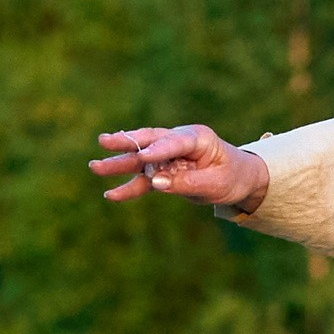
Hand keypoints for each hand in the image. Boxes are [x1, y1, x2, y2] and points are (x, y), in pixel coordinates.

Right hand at [90, 124, 268, 211]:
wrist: (239, 179)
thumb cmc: (232, 176)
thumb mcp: (216, 183)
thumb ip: (187, 182)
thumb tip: (155, 183)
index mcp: (197, 138)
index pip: (174, 142)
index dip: (158, 149)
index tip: (143, 156)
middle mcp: (178, 142)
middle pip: (148, 142)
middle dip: (126, 143)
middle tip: (103, 142)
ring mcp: (168, 156)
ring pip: (140, 160)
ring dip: (119, 165)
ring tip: (94, 167)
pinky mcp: (163, 171)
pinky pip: (144, 180)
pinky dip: (129, 187)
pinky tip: (111, 195)